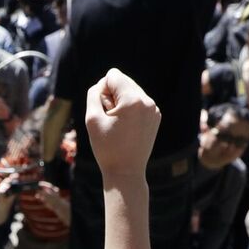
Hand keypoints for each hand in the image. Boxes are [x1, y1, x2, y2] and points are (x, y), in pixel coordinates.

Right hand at [85, 68, 160, 182]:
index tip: (104, 111)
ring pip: (130, 91)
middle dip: (112, 96)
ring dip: (120, 103)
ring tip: (118, 125)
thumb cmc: (106, 148)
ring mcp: (154, 109)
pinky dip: (129, 110)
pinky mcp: (156, 116)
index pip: (113, 75)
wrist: (126, 172)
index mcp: (133, 100)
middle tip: (111, 120)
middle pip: (123, 81)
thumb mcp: (92, 119)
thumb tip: (105, 82)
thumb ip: (94, 93)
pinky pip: (138, 102)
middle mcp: (147, 101)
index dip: (102, 91)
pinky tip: (126, 128)